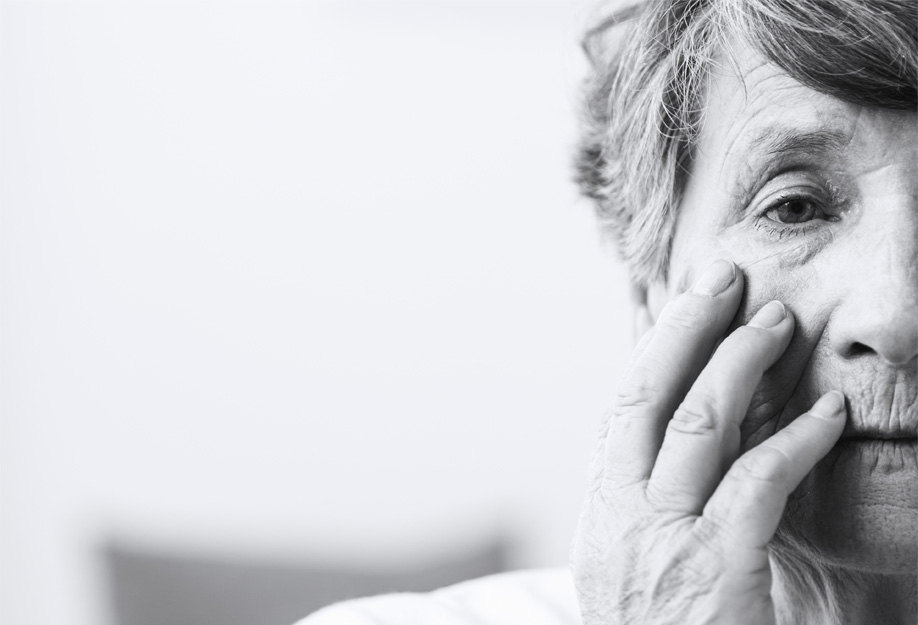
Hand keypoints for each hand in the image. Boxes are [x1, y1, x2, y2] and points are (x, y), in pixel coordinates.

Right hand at [570, 259, 846, 624]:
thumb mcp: (635, 568)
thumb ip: (649, 504)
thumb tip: (674, 444)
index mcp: (600, 514)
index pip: (619, 410)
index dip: (650, 348)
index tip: (680, 298)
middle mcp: (618, 516)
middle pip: (644, 396)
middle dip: (684, 327)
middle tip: (724, 274)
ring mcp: (659, 541)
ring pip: (694, 426)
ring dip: (738, 364)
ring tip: (778, 320)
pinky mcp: (711, 570)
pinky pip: (754, 483)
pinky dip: (794, 439)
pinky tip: (828, 412)